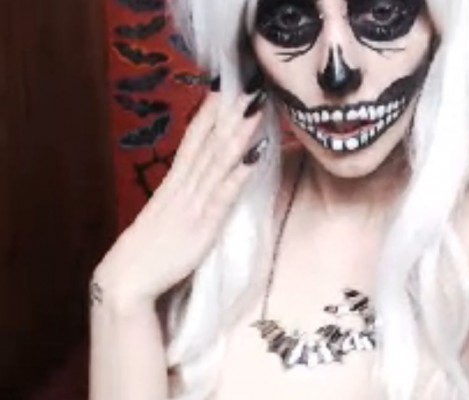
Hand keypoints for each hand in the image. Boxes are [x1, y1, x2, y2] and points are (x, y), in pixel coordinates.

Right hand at [92, 88, 268, 311]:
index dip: (209, 113)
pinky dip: (239, 174)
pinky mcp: (203, 225)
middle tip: (247, 85)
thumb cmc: (148, 251)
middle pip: (208, 142)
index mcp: (173, 184)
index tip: (224, 87)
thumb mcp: (164, 216)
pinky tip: (255, 156)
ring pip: (218, 161)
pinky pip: (224, 194)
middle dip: (228, 114)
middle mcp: (183, 187)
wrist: (127, 280)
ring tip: (256, 110)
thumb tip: (198, 184)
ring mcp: (193, 204)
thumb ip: (181, 199)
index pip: (193, 140)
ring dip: (238, 135)